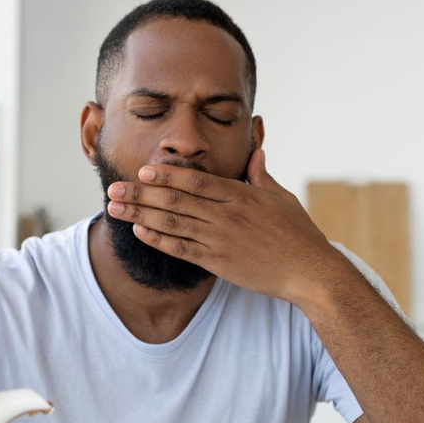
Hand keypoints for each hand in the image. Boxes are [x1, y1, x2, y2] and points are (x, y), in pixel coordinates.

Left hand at [105, 149, 334, 304]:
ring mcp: (220, 240)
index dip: (166, 176)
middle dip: (140, 194)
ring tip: (115, 209)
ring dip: (140, 215)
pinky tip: (139, 232)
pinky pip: (182, 249)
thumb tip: (256, 151)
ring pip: (172, 224)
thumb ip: (262, 175)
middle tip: (113, 188)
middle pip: (175, 201)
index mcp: (240, 195)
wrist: (310, 271)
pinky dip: (158, 240)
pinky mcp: (218, 262)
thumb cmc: (299, 233)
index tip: (142, 171)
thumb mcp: (281, 197)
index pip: (196, 181)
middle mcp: (226, 215)